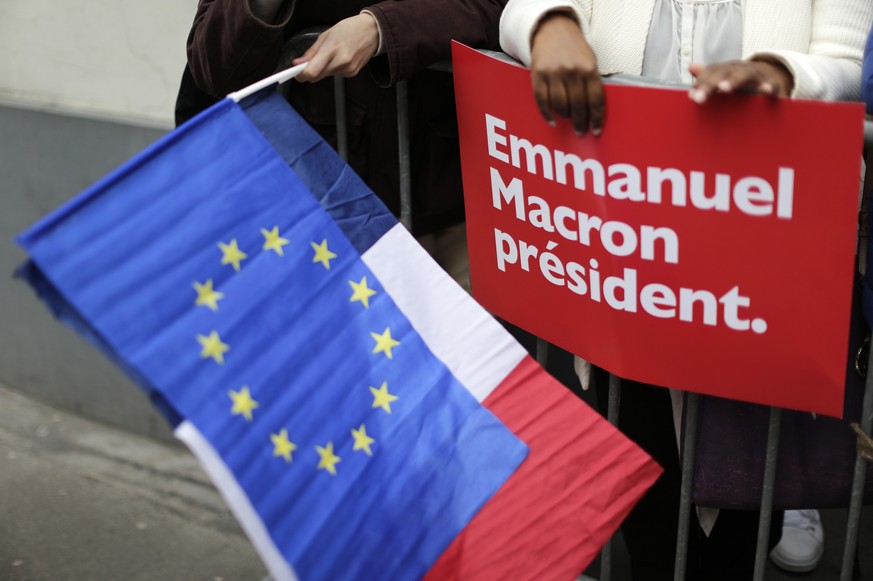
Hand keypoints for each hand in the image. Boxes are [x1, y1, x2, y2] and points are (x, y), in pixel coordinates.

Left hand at [293, 14, 379, 82]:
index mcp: (332, 49)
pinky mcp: (352, 74)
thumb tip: (299, 63)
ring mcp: (347, 70)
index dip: (301, 75)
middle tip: (307, 63)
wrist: (372, 32)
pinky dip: (332, 69)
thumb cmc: (349, 29)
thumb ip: (311, 52)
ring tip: (330, 55)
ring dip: (322, 69)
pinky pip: (335, 75)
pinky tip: (339, 58)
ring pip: (325, 76)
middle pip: (316, 77)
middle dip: (309, 72)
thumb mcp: (326, 35)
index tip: (296, 72)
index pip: (312, 72)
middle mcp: (340, 63)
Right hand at [529, 12, 603, 135]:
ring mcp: (553, 73)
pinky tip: (552, 120)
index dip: (596, 119)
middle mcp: (572, 71)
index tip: (596, 131)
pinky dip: (546, 113)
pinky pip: (541, 100)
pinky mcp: (538, 74)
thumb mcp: (590, 60)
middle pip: (577, 105)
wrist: (553, 29)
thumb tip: (593, 111)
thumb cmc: (574, 48)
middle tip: (580, 132)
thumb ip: (592, 82)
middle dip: (580, 122)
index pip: (595, 100)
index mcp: (589, 68)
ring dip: (564, 116)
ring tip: (567, 120)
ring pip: (559, 105)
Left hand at [688, 60, 793, 103]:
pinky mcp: (773, 82)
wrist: (772, 74)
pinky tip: (763, 91)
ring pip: (744, 75)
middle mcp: (740, 68)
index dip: (701, 82)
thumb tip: (691, 67)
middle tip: (699, 98)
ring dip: (733, 81)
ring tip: (724, 89)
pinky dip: (768, 86)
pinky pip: (771, 83)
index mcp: (727, 69)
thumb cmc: (742, 79)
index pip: (711, 73)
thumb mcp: (726, 77)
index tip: (692, 95)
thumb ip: (709, 76)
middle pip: (723, 73)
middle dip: (710, 85)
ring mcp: (757, 74)